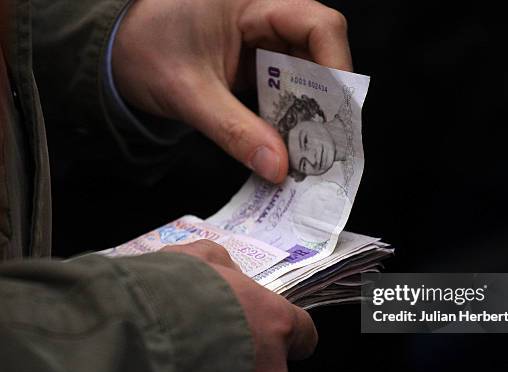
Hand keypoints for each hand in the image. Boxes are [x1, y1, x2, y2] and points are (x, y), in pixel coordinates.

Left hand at [112, 0, 351, 182]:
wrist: (118, 52)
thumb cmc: (145, 52)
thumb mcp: (189, 94)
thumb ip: (235, 131)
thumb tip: (278, 168)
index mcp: (251, 5)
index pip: (318, 24)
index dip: (337, 64)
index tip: (336, 111)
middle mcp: (265, 19)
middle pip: (320, 53)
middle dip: (325, 100)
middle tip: (323, 143)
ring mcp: (262, 43)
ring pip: (306, 75)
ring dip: (308, 113)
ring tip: (306, 149)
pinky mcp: (256, 65)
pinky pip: (286, 90)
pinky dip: (289, 117)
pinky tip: (285, 143)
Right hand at [162, 240, 317, 371]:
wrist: (139, 342)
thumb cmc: (177, 296)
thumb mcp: (200, 258)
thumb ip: (221, 264)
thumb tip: (224, 269)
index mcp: (276, 323)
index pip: (304, 335)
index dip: (286, 334)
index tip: (266, 331)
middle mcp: (271, 368)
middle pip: (269, 368)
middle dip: (244, 360)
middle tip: (208, 345)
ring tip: (185, 369)